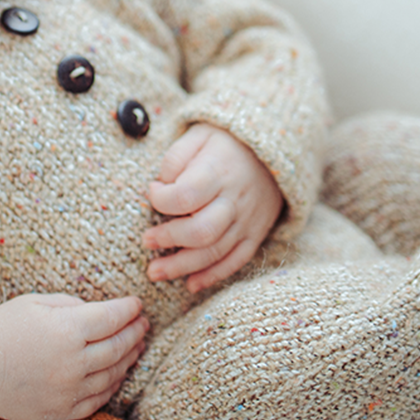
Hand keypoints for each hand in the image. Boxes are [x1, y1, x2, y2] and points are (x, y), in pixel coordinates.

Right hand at [0, 294, 146, 419]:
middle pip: (118, 347)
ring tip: (136, 346)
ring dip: (129, 358)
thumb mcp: (35, 303)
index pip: (112, 318)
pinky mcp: (61, 411)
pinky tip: (117, 372)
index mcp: (66, 331)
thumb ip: (72, 305)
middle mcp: (72, 364)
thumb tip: (101, 313)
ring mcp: (68, 391)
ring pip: (113, 374)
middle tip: (142, 323)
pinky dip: (113, 384)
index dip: (129, 310)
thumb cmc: (0, 329)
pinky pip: (98, 399)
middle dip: (135, 332)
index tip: (136, 304)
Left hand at [143, 124, 283, 292]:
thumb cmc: (225, 143)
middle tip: (147, 240)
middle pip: (201, 231)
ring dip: (182, 266)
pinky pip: (236, 261)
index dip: (162, 199)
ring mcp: (247, 220)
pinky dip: (212, 276)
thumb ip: (176, 158)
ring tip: (155, 272)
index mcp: (218, 171)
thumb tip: (160, 186)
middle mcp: (235, 199)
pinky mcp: (255, 234)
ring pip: (215, 252)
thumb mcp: (198, 135)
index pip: (186, 195)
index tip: (152, 192)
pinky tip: (190, 283)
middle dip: (169, 240)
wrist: (271, 152)